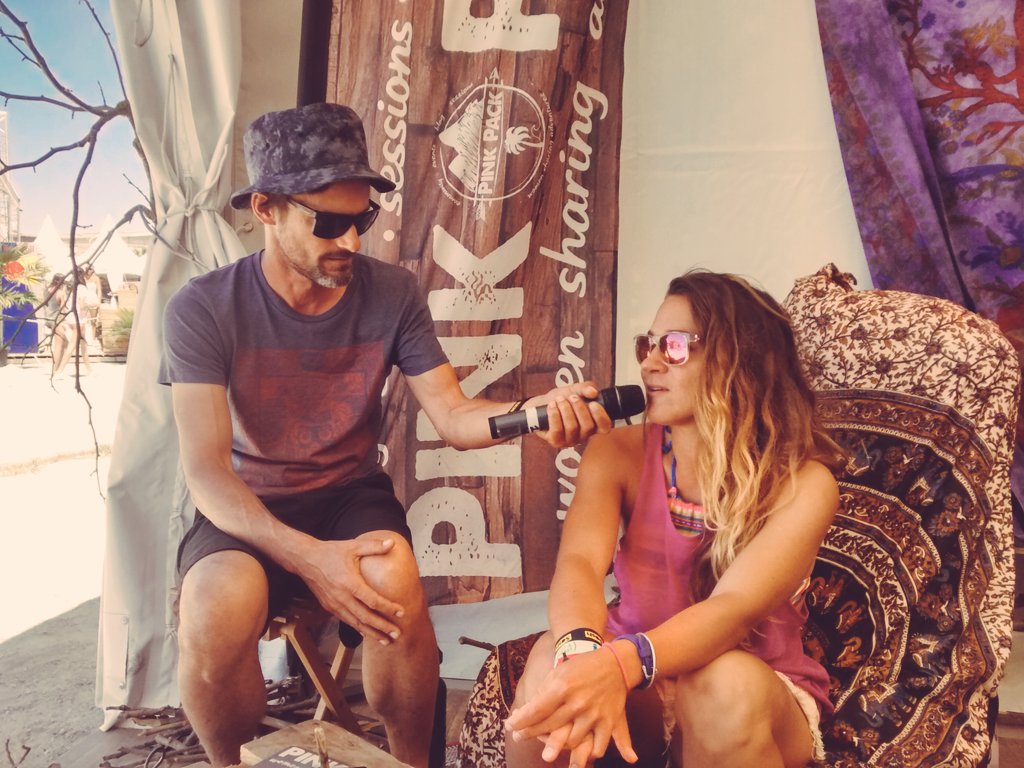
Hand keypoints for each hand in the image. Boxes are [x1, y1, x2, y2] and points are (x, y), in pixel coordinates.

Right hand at [300, 537, 405, 643]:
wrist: (305, 560)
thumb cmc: (330, 552)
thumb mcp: (353, 545)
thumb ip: (373, 546)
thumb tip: (392, 543)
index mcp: (349, 582)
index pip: (372, 600)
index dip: (388, 608)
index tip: (401, 612)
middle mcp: (341, 597)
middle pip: (365, 617)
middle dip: (382, 627)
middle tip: (398, 634)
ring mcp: (334, 604)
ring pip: (355, 623)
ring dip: (371, 633)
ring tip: (386, 640)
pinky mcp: (329, 607)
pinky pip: (346, 620)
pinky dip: (358, 628)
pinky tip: (368, 633)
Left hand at [505, 647, 637, 763]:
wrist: (615, 663)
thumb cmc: (581, 666)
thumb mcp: (559, 672)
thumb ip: (544, 691)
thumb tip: (526, 711)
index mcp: (563, 687)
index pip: (536, 710)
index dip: (520, 721)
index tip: (509, 726)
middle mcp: (577, 702)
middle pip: (549, 726)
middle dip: (529, 733)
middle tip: (518, 737)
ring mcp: (594, 713)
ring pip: (571, 741)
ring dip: (558, 746)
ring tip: (547, 750)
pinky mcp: (609, 721)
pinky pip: (598, 745)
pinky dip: (590, 752)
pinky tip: (582, 753)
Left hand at [533, 381, 612, 447]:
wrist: (541, 403)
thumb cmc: (561, 399)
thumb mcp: (575, 389)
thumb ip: (586, 388)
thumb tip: (593, 392)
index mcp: (593, 424)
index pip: (605, 427)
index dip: (601, 417)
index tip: (593, 403)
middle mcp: (583, 435)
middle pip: (588, 426)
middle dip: (579, 408)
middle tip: (571, 397)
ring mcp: (569, 440)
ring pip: (572, 427)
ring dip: (565, 409)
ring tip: (559, 400)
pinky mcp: (555, 441)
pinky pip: (557, 430)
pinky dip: (554, 415)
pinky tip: (552, 406)